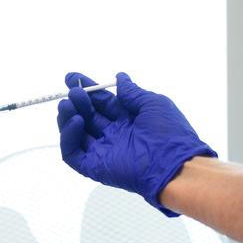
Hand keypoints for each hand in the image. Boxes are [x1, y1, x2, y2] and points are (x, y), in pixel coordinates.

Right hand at [56, 72, 216, 216]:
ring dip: (68, 117)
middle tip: (73, 92)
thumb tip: (120, 78)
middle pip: (87, 115)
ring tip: (68, 104)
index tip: (72, 76)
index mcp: (128, 120)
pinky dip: (68, 137)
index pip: (102, 102)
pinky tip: (76, 121)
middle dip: (77, 101)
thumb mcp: (153, 104)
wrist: (175, 165)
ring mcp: (103, 151)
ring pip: (76, 133)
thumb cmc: (170, 133)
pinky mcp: (94, 166)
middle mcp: (114, 134)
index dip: (88, 89)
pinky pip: (72, 153)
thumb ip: (132, 92)